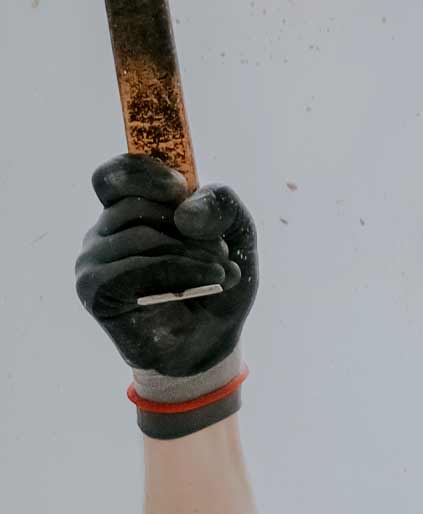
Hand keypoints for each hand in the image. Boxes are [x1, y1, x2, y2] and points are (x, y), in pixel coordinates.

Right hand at [76, 154, 257, 382]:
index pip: (113, 175)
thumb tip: (182, 210)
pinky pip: (135, 266)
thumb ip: (222, 205)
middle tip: (222, 252)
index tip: (180, 187)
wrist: (212, 342)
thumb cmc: (218, 284)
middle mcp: (104, 232)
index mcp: (130, 209)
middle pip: (137, 204)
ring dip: (193, 252)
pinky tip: (208, 279)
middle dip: (190, 226)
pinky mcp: (93, 290)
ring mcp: (92, 260)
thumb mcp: (237, 235)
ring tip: (222, 272)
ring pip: (140, 235)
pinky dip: (180, 270)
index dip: (143, 171)